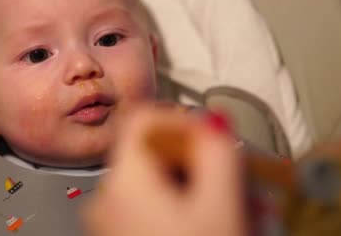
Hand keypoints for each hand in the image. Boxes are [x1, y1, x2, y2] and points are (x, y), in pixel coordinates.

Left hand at [82, 103, 245, 235]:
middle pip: (154, 151)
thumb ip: (220, 154)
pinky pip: (151, 205)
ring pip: (157, 180)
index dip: (182, 116)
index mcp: (123, 182)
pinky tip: (209, 220)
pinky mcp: (118, 235)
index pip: (143, 117)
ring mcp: (109, 220)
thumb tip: (214, 120)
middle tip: (234, 177)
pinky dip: (181, 205)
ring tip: (232, 206)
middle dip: (199, 159)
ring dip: (196, 184)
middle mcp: (106, 199)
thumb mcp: (221, 206)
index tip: (211, 132)